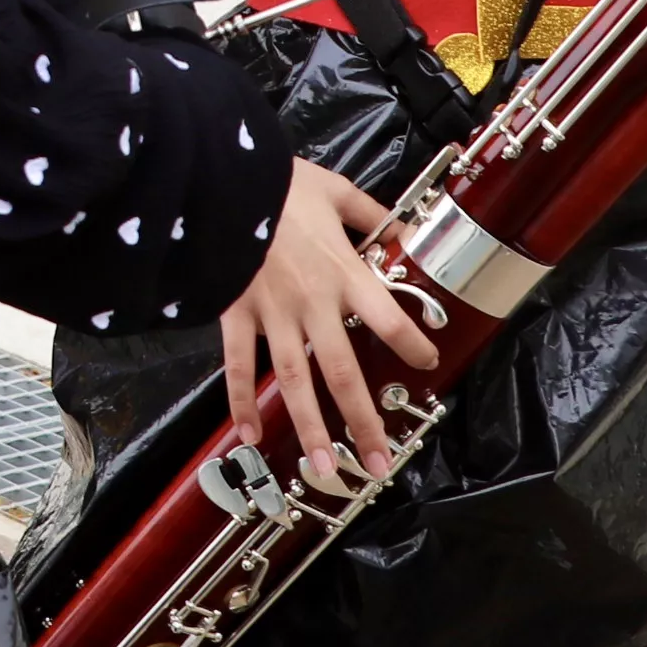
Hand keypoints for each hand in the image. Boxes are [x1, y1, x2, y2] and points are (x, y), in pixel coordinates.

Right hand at [217, 159, 438, 487]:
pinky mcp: (236, 315)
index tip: (427, 365)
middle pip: (343, 373)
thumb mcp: (335, 189)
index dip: (412, 345)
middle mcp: (312, 304)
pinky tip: (248, 434)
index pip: (390, 319)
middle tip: (378, 463)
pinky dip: (240, 401)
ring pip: (294, 382)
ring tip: (325, 469)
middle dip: (362, 421)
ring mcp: (271, 315)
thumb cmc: (278, 182)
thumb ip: (372, 214)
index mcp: (343, 273)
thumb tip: (404, 229)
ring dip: (309, 427)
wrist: (220, 178)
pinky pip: (237, 366)